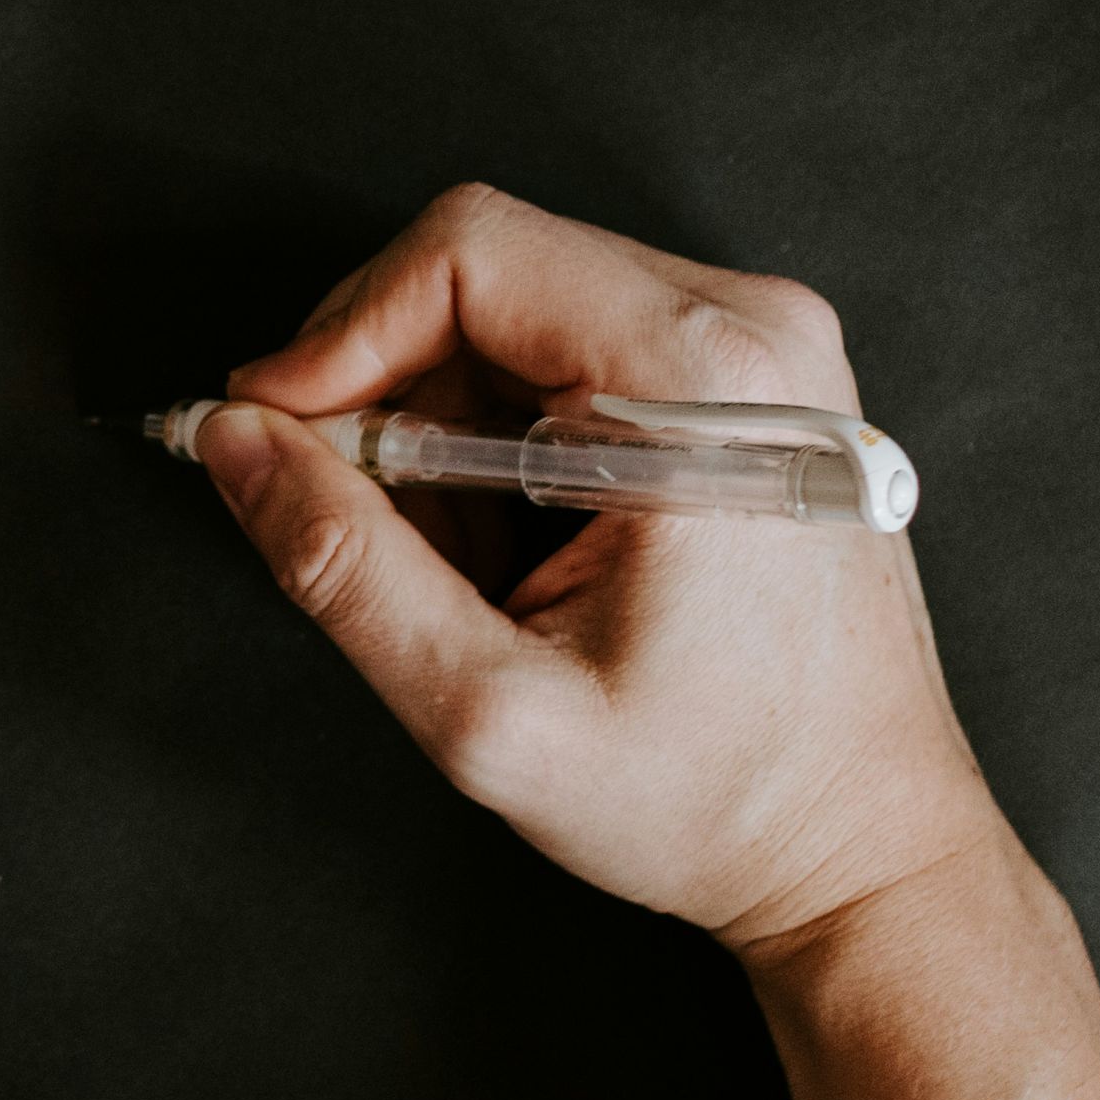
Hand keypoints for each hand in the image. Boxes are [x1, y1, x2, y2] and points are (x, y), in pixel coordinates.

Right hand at [195, 184, 1004, 950]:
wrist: (864, 848)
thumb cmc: (716, 798)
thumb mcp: (490, 712)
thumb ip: (342, 565)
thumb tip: (235, 441)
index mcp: (706, 383)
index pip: (469, 251)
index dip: (343, 332)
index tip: (275, 430)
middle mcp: (754, 330)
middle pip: (488, 268)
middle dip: (386, 388)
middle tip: (364, 523)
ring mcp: (761, 348)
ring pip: (517, 307)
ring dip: (441, 419)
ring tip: (463, 564)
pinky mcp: (749, 381)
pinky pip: (571, 345)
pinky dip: (501, 431)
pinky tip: (518, 544)